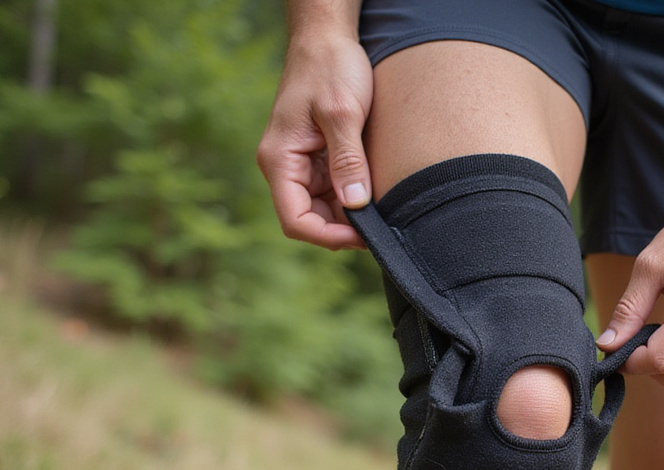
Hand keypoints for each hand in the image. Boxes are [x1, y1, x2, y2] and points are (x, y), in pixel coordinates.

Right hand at [257, 32, 373, 249]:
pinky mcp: (319, 158)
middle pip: (310, 220)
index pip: (295, 220)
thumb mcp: (342, 113)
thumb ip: (348, 161)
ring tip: (384, 212)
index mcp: (279, 160)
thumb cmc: (329, 67)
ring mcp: (302, 164)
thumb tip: (356, 204)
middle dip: (343, 229)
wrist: (327, 39)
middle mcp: (286, 167)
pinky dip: (354, 198)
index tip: (362, 236)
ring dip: (351, 215)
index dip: (328, 236)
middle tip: (382, 228)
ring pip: (325, 209)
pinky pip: (334, 191)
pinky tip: (377, 196)